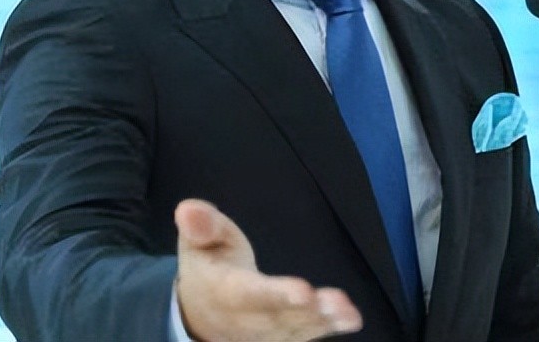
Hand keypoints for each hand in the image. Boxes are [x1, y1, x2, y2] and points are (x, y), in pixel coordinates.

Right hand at [174, 199, 362, 341]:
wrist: (199, 314)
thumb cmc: (208, 267)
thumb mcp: (197, 243)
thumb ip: (200, 227)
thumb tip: (188, 209)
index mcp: (225, 291)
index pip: (250, 294)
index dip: (276, 294)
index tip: (302, 290)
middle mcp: (247, 319)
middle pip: (278, 318)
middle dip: (307, 312)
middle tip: (336, 302)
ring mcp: (265, 334)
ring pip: (295, 330)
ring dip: (322, 322)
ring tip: (348, 312)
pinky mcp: (282, 337)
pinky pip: (304, 334)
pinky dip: (327, 328)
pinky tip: (351, 319)